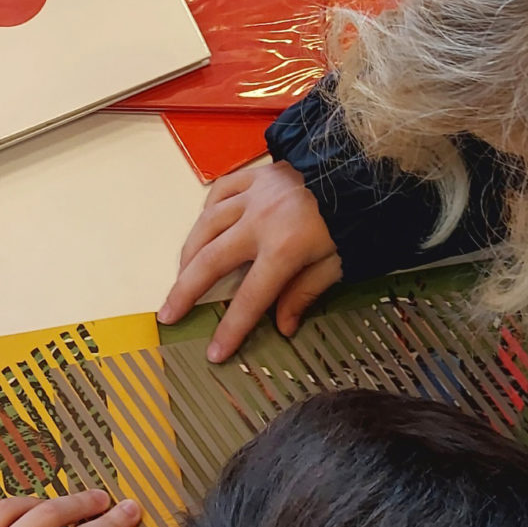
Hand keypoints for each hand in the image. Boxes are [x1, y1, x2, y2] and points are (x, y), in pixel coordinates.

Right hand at [159, 159, 341, 361]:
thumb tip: (283, 327)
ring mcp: (253, 194)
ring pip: (206, 226)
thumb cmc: (352, 224)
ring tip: (180, 277)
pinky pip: (218, 193)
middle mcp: (260, 221)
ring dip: (189, 254)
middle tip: (168, 314)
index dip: (231, 328)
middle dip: (185, 291)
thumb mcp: (337, 265)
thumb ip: (304, 294)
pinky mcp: (253, 175)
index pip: (250, 298)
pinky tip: (202, 232)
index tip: (214, 353)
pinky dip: (206, 215)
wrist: (359, 174)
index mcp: (285, 248)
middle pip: (211, 260)